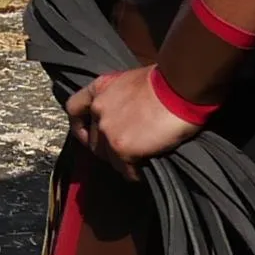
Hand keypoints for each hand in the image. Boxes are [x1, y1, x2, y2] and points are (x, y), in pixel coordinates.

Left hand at [68, 66, 200, 173]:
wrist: (180, 87)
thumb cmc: (166, 81)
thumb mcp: (133, 81)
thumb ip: (121, 98)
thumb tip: (128, 112)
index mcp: (100, 89)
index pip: (74, 108)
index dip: (79, 124)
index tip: (87, 133)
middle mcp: (98, 110)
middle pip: (94, 140)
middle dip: (107, 148)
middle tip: (125, 153)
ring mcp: (107, 131)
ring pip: (108, 158)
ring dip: (122, 163)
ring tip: (137, 164)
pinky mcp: (122, 149)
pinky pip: (125, 170)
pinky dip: (135, 174)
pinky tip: (144, 172)